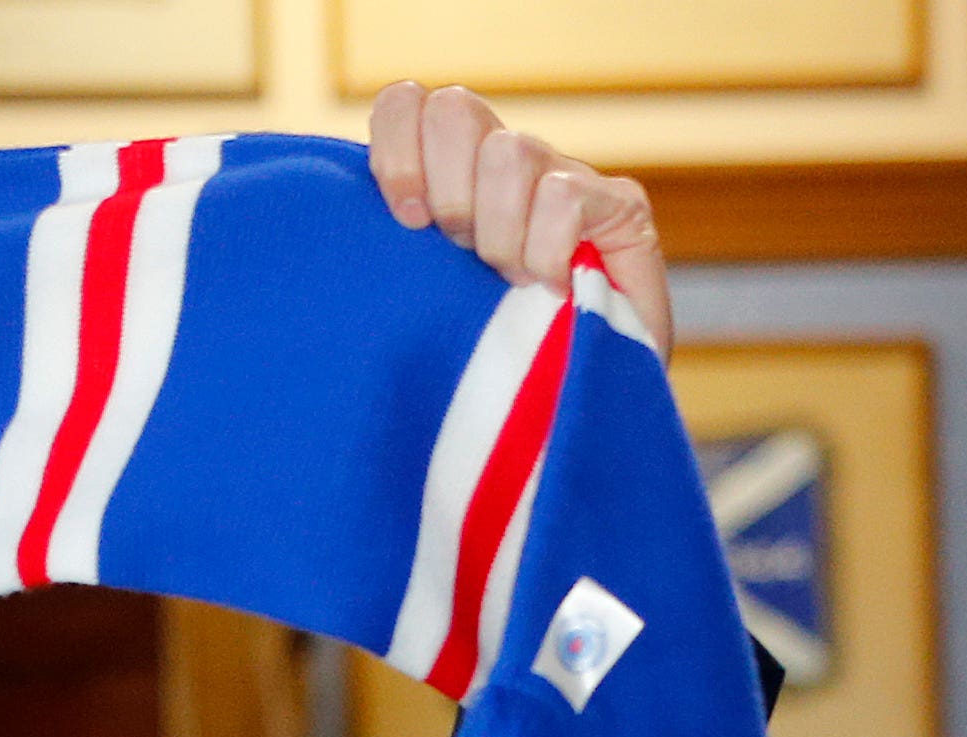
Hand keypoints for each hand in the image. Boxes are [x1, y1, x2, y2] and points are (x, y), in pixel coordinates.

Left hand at [367, 82, 669, 358]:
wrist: (576, 402)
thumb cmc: (477, 364)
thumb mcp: (413, 310)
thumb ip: (384, 264)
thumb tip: (346, 234)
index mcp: (447, 175)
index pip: (405, 104)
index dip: (395, 150)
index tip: (404, 221)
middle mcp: (502, 163)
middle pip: (454, 110)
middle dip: (446, 192)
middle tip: (459, 254)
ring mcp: (563, 177)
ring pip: (508, 151)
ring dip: (497, 231)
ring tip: (505, 280)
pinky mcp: (620, 206)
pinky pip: (563, 195)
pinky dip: (545, 248)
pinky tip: (546, 286)